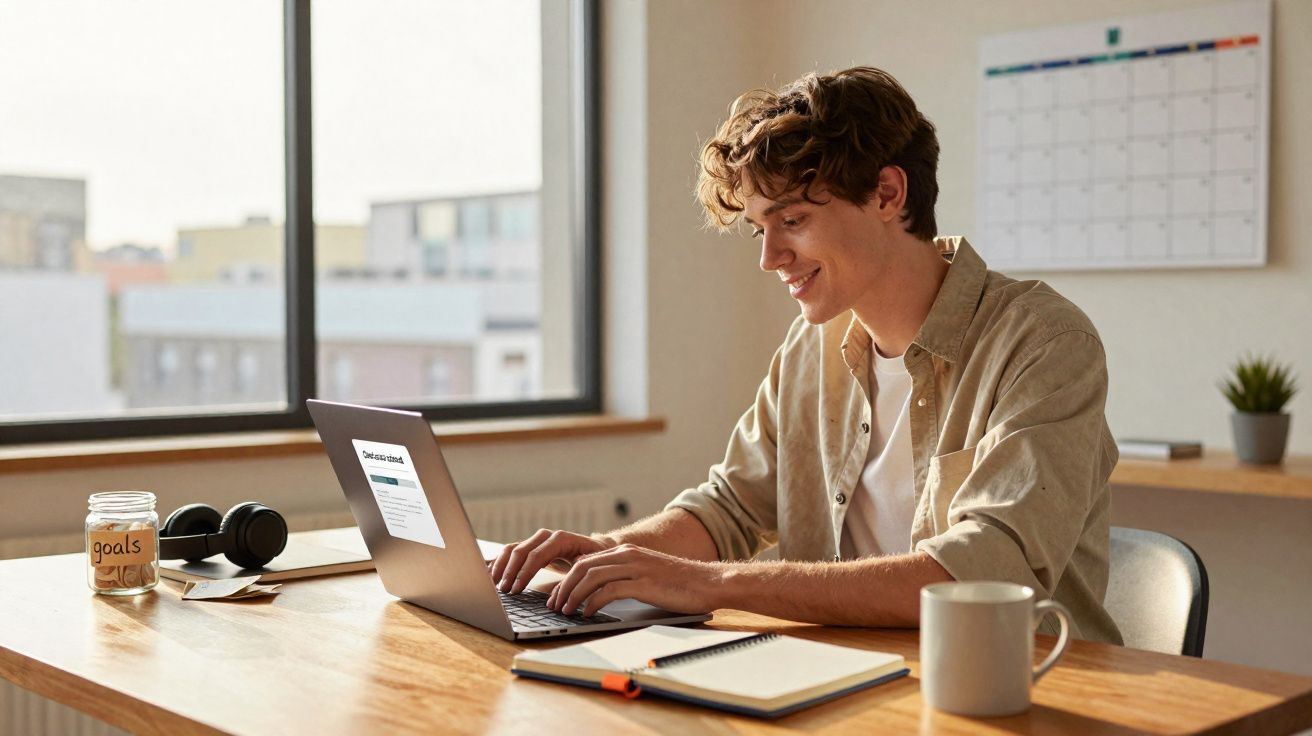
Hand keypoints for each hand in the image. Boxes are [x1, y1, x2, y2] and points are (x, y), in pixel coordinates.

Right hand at [490, 528, 612, 594]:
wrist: (597, 548)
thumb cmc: (593, 560)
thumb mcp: (588, 569)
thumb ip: (572, 580)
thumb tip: (555, 599)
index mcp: (560, 539)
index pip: (537, 555)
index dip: (524, 573)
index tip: (516, 589)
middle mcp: (546, 536)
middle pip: (521, 551)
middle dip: (510, 572)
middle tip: (503, 590)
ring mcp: (536, 540)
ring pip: (512, 549)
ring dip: (501, 566)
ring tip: (493, 584)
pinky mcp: (531, 546)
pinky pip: (511, 551)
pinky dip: (500, 562)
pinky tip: (491, 574)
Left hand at [546, 544, 724, 617]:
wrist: (710, 582)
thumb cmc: (681, 584)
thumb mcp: (647, 575)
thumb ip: (626, 579)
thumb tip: (600, 595)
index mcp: (627, 552)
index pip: (585, 561)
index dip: (566, 578)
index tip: (557, 595)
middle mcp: (628, 555)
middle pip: (582, 567)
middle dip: (563, 587)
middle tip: (554, 605)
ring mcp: (636, 568)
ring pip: (591, 576)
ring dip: (573, 595)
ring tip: (566, 611)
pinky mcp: (644, 583)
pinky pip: (609, 591)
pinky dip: (593, 602)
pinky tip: (588, 613)